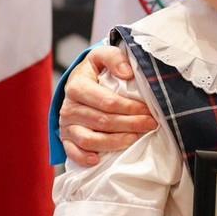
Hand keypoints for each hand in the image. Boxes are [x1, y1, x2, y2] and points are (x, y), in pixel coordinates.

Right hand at [58, 45, 156, 164]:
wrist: (77, 83)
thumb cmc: (94, 71)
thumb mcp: (101, 56)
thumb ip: (114, 58)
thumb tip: (127, 72)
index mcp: (77, 85)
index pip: (107, 102)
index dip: (131, 108)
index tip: (149, 111)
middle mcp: (69, 107)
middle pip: (103, 121)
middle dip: (130, 124)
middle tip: (150, 125)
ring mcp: (66, 125)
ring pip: (90, 139)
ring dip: (115, 142)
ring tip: (135, 139)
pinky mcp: (66, 138)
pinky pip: (73, 152)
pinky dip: (84, 157)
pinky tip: (99, 159)